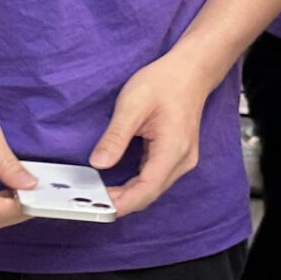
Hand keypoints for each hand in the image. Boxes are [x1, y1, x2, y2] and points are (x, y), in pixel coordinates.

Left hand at [92, 48, 217, 216]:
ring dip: (128, 195)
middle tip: (91, 201)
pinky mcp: (177, 156)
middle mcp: (182, 161)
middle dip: (121, 202)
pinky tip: (117, 184)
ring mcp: (182, 160)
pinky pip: (155, 179)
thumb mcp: (132, 105)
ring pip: (152, 189)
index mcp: (173, 150)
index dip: (121, 203)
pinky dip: (136, 186)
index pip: (146, 190)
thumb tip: (98, 163)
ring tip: (100, 194)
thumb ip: (115, 137)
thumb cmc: (164, 82)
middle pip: (149, 194)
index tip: (98, 208)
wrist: (189, 71)